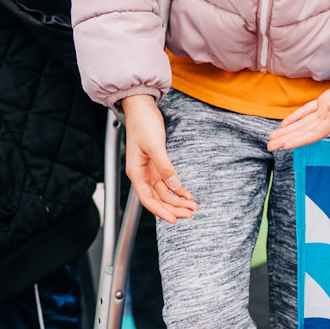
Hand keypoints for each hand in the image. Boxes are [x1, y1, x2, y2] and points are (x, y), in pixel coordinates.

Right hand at [123, 92, 197, 222]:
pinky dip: (178, 189)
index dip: (161, 211)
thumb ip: (164, 166)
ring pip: (165, 193)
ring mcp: (150, 171)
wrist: (142, 108)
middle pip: (158, 199)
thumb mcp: (155, 145)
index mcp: (136, 173)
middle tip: (190, 214)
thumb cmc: (143, 124)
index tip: (174, 220)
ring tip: (193, 207)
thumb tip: (174, 185)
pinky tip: (188, 195)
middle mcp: (142, 175)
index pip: (148, 199)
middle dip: (174, 208)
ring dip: (178, 201)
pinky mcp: (158, 165)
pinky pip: (168, 183)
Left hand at [267, 54, 329, 152]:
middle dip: (288, 140)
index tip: (285, 146)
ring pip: (304, 123)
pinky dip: (295, 118)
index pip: (316, 133)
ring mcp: (328, 108)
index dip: (300, 140)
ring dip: (288, 132)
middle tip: (269, 147)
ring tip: (273, 139)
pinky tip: (285, 124)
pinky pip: (307, 111)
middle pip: (306, 132)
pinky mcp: (327, 99)